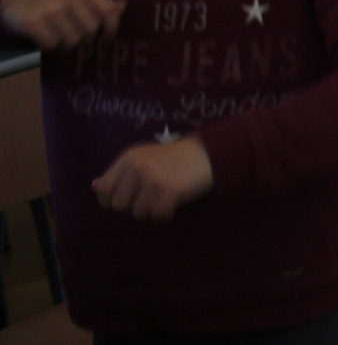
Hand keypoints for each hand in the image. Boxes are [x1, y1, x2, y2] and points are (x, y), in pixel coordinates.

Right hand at [0, 0, 124, 48]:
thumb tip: (122, 5)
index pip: (108, 11)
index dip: (111, 28)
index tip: (106, 37)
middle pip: (91, 30)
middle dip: (84, 39)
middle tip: (74, 36)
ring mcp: (49, 8)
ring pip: (73, 41)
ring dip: (66, 44)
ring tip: (59, 37)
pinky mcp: (32, 22)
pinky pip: (53, 45)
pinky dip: (50, 46)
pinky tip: (45, 38)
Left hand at [93, 138, 213, 220]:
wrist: (209, 154)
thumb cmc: (174, 158)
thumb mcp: (143, 158)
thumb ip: (119, 173)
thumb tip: (95, 186)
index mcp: (128, 157)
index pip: (103, 190)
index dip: (113, 198)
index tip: (130, 195)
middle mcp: (137, 167)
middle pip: (119, 205)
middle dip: (134, 204)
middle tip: (152, 193)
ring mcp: (153, 180)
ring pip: (139, 213)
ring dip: (152, 209)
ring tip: (166, 194)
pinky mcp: (168, 192)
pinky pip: (158, 216)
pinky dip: (167, 213)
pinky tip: (175, 200)